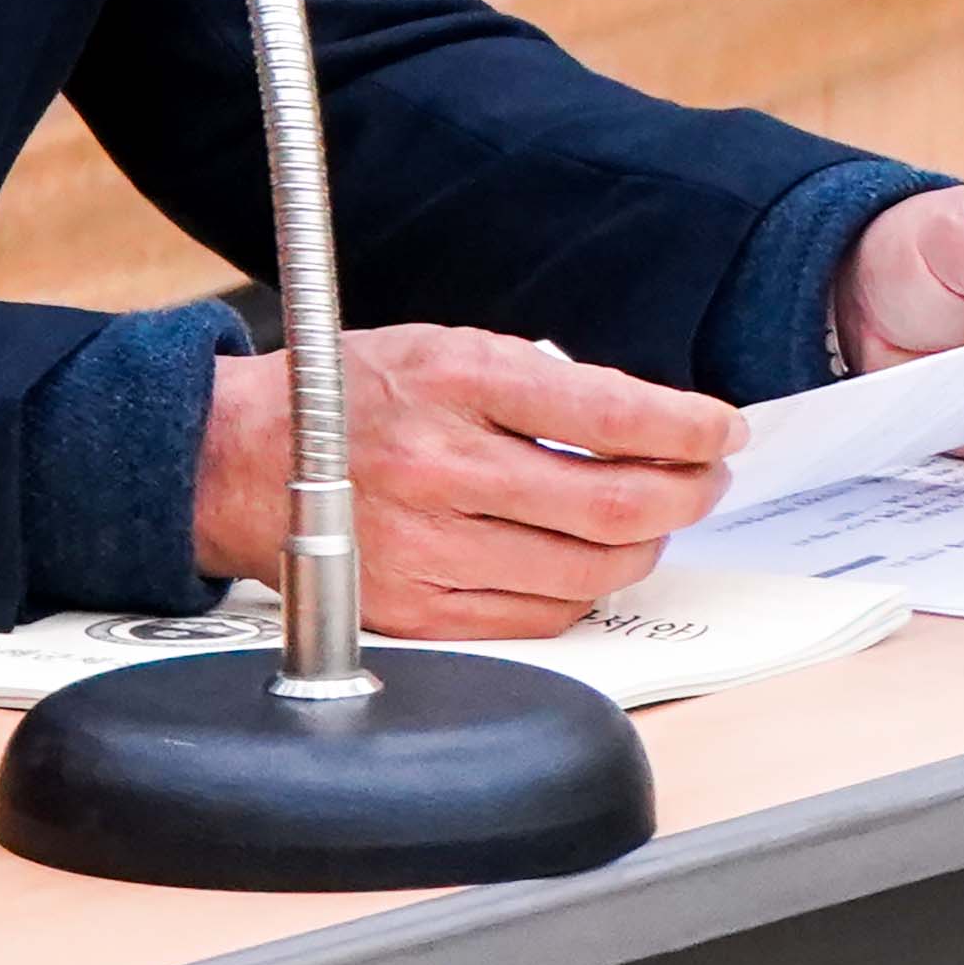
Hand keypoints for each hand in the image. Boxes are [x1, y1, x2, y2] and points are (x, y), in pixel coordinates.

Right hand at [189, 324, 738, 639]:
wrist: (238, 459)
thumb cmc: (351, 395)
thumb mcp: (445, 346)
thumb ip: (541, 384)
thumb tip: (650, 428)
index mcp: (454, 381)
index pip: (609, 415)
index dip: (688, 428)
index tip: (725, 431)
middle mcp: (440, 468)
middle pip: (612, 508)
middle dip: (684, 495)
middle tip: (705, 480)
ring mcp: (425, 549)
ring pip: (585, 573)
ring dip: (641, 548)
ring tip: (650, 520)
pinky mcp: (414, 611)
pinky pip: (538, 618)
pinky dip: (581, 591)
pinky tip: (583, 561)